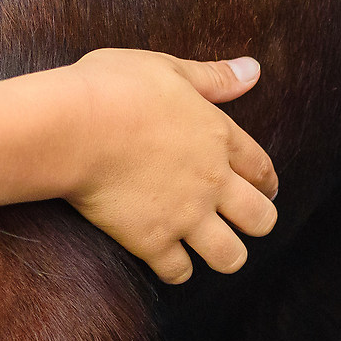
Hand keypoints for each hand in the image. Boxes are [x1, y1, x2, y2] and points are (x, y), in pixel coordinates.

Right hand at [57, 51, 277, 283]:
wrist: (74, 127)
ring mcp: (185, 215)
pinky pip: (179, 272)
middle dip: (257, 223)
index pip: (262, 170)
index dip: (267, 184)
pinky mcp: (152, 241)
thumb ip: (214, 77)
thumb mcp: (168, 68)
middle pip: (260, 220)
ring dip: (225, 255)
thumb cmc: (115, 88)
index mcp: (219, 137)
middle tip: (240, 222)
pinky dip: (176, 269)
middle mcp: (212, 182)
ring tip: (210, 248)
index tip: (264, 191)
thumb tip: (253, 69)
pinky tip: (167, 259)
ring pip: (231, 256)